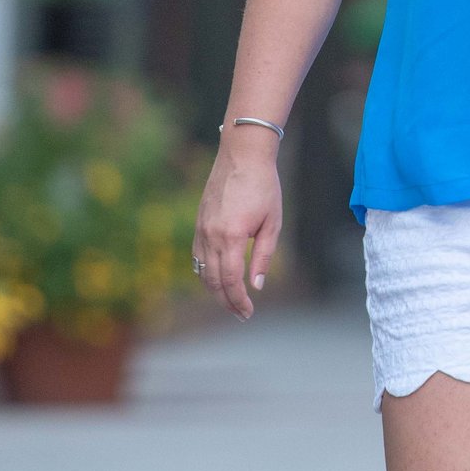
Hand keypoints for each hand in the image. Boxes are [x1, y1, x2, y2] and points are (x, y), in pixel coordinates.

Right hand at [194, 128, 283, 319]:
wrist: (242, 156)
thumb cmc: (263, 186)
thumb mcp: (272, 222)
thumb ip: (263, 255)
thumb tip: (256, 284)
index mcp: (231, 236)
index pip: (230, 280)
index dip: (238, 300)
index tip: (248, 312)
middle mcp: (211, 235)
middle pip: (213, 281)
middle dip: (227, 301)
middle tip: (242, 314)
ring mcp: (201, 229)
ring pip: (201, 271)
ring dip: (214, 290)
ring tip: (231, 301)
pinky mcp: (198, 223)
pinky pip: (197, 256)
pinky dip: (205, 272)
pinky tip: (217, 279)